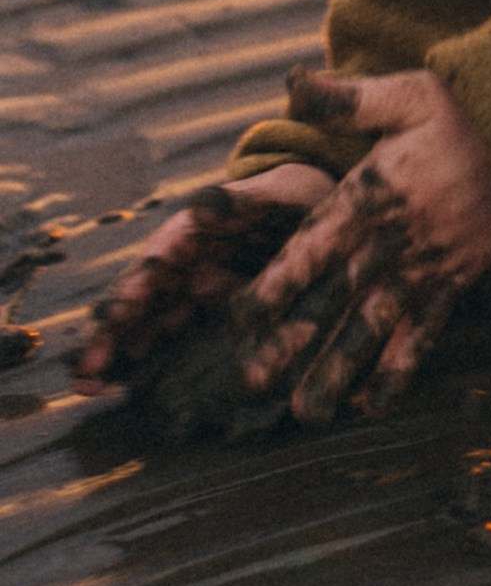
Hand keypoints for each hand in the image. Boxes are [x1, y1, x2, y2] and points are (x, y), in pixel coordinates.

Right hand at [74, 160, 334, 388]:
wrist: (311, 212)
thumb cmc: (289, 199)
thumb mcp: (271, 197)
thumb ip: (238, 205)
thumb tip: (202, 209)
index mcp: (191, 235)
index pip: (152, 265)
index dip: (130, 293)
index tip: (112, 318)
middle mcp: (183, 267)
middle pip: (138, 302)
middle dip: (108, 336)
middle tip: (82, 375)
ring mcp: (194, 294)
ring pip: (147, 326)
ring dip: (119, 356)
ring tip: (90, 388)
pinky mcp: (211, 316)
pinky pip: (176, 341)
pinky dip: (150, 364)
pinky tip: (129, 389)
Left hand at [236, 69, 490, 424]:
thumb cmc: (469, 111)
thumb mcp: (406, 92)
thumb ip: (346, 98)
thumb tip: (292, 84)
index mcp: (372, 193)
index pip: (312, 246)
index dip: (276, 284)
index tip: (239, 319)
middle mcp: (394, 238)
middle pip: (334, 298)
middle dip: (291, 343)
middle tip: (250, 384)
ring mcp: (428, 265)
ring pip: (374, 326)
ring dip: (338, 370)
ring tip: (306, 412)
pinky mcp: (457, 279)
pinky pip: (426, 331)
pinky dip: (402, 369)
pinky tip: (376, 403)